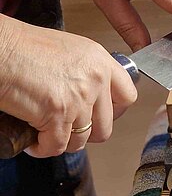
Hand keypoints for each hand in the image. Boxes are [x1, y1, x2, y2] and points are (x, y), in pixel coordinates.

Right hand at [0, 15, 136, 156]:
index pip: (128, 96)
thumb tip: (86, 96)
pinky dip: (43, 148)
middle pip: (105, 126)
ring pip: (81, 140)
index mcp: (100, 61)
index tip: (101, 116)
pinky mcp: (58, 115)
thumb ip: (84, 72)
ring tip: (46, 134)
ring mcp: (79, 98)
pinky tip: (33, 142)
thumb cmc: (20, 47)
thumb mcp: (66, 51)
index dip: (115, 112)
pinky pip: (56, 146)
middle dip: (85, 133)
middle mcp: (95, 79)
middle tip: (68, 129)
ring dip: (62, 141)